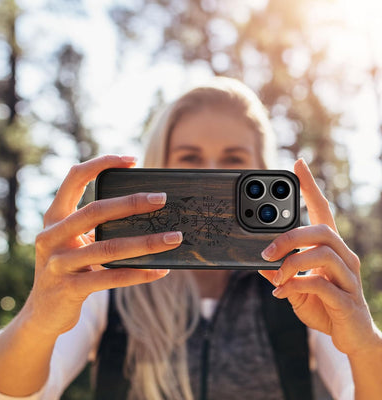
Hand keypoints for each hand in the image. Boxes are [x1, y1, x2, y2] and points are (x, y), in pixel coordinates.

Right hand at [24, 155, 181, 336]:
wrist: (42, 313)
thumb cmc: (68, 268)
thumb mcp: (74, 242)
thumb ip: (96, 226)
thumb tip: (145, 212)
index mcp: (54, 217)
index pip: (75, 178)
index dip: (101, 164)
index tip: (132, 160)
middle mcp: (52, 236)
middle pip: (95, 211)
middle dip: (132, 202)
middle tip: (162, 199)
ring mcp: (58, 263)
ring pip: (109, 247)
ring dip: (147, 242)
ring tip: (174, 237)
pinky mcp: (69, 288)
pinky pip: (111, 278)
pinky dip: (139, 273)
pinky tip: (161, 270)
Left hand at [259, 158, 379, 356]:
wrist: (350, 336)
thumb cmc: (323, 305)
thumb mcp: (295, 286)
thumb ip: (280, 273)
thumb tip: (258, 264)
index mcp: (330, 249)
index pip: (322, 210)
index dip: (310, 187)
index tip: (298, 164)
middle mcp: (344, 257)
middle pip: (322, 230)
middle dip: (290, 237)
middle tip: (266, 251)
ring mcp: (348, 278)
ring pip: (323, 254)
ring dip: (291, 263)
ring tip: (275, 275)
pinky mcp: (347, 299)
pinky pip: (321, 284)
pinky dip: (296, 285)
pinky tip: (282, 292)